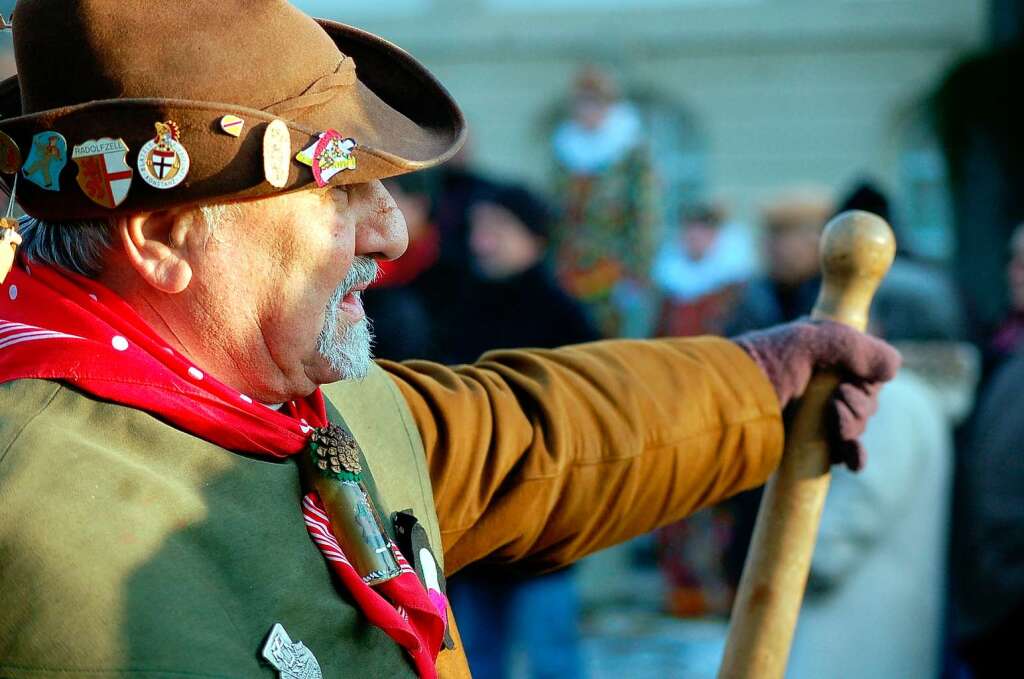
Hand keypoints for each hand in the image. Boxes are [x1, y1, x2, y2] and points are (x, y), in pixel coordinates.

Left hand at [733, 320, 900, 470]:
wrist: (725, 406)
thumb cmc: (763, 367)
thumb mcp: (811, 342)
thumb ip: (857, 347)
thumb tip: (893, 367)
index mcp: (818, 352)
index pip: (864, 366)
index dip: (867, 377)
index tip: (850, 383)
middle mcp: (816, 381)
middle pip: (864, 397)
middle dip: (859, 404)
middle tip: (837, 404)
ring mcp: (810, 413)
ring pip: (855, 425)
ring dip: (854, 427)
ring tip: (835, 425)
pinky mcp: (803, 442)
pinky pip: (841, 451)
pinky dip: (852, 455)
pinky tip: (852, 460)